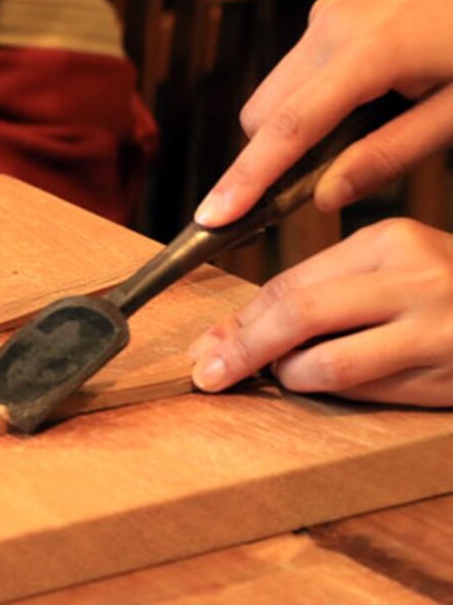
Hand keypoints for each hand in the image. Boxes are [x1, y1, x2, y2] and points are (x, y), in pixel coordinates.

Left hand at [188, 219, 452, 406]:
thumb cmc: (450, 293)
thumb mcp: (395, 269)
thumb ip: (329, 288)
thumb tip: (241, 327)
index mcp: (388, 241)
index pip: (290, 281)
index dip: (238, 318)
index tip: (205, 344)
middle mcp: (412, 278)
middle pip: (296, 313)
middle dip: (241, 347)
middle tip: (208, 373)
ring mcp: (435, 329)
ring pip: (325, 362)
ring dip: (288, 376)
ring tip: (284, 375)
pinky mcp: (449, 375)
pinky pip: (366, 390)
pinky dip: (331, 392)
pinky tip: (324, 384)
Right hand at [196, 0, 452, 226]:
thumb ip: (390, 155)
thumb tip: (324, 197)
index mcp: (370, 53)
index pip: (288, 129)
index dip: (246, 179)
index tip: (211, 217)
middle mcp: (329, 28)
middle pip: (261, 114)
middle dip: (271, 157)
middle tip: (316, 187)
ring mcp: (325, 14)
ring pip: (274, 92)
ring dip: (294, 129)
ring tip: (361, 137)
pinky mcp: (329, 11)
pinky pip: (296, 71)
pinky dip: (309, 101)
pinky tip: (364, 105)